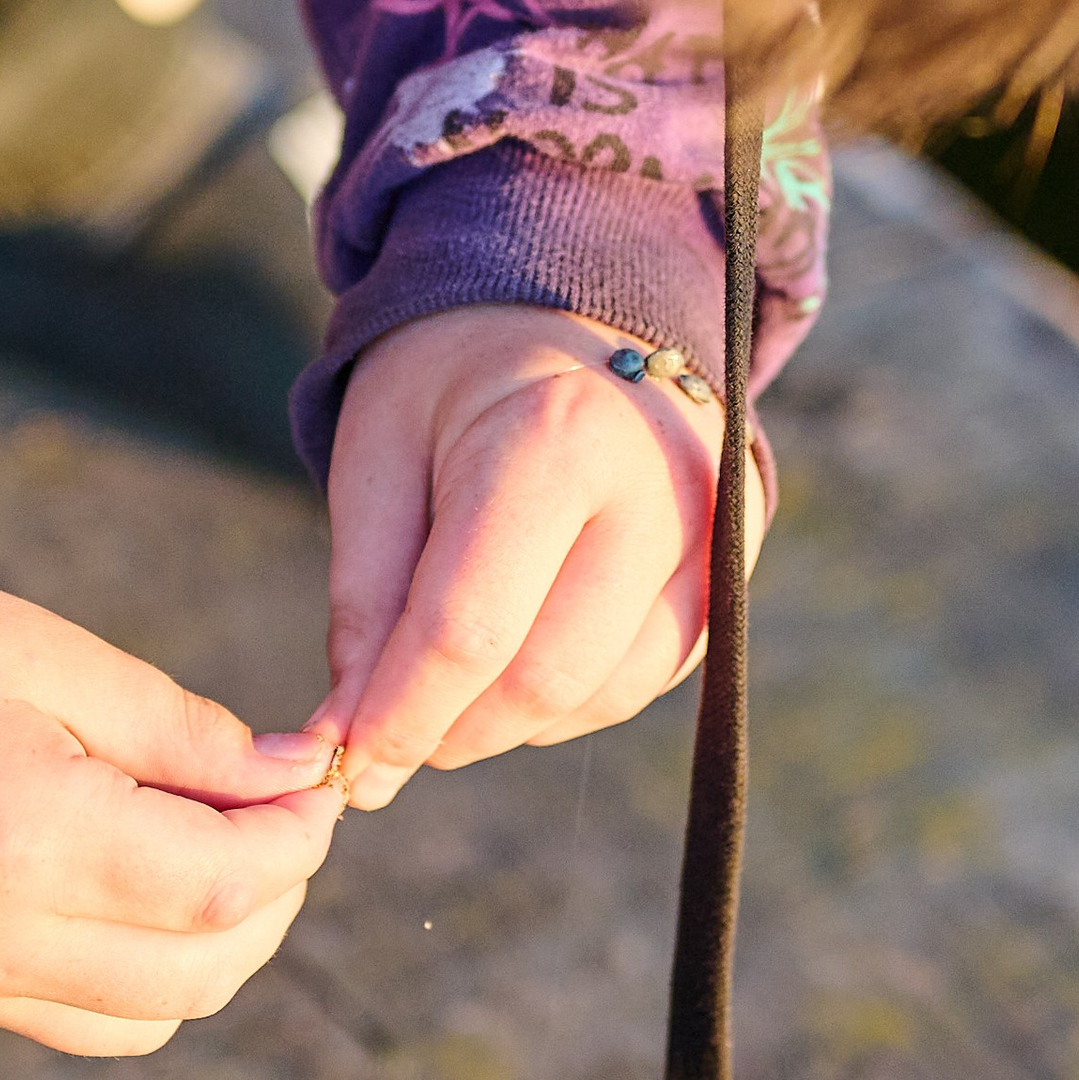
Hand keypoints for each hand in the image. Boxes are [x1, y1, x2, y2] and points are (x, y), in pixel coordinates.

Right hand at [0, 541, 342, 1055]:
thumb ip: (183, 732)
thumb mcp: (44, 654)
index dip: (298, 837)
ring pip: (160, 1014)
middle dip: (274, 892)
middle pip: (208, 968)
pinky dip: (149, 974)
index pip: (225, 885)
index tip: (313, 776)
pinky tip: (140, 885)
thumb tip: (296, 779)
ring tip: (212, 844)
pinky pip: (91, 1023)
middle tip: (275, 805)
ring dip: (219, 943)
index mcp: (26, 839)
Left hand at [312, 305, 765, 805]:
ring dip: (506, 723)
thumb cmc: (457, 383)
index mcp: (555, 439)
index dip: (399, 715)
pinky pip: (641, 683)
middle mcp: (658, 489)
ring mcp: (715, 536)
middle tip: (389, 729)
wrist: (577, 316)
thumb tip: (346, 740)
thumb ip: (365, 599)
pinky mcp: (733, 575)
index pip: (468, 629)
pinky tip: (516, 657)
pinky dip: (563, 702)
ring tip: (449, 679)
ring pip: (597, 698)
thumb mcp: (378, 453)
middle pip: (542, 679)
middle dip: (450, 730)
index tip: (346, 763)